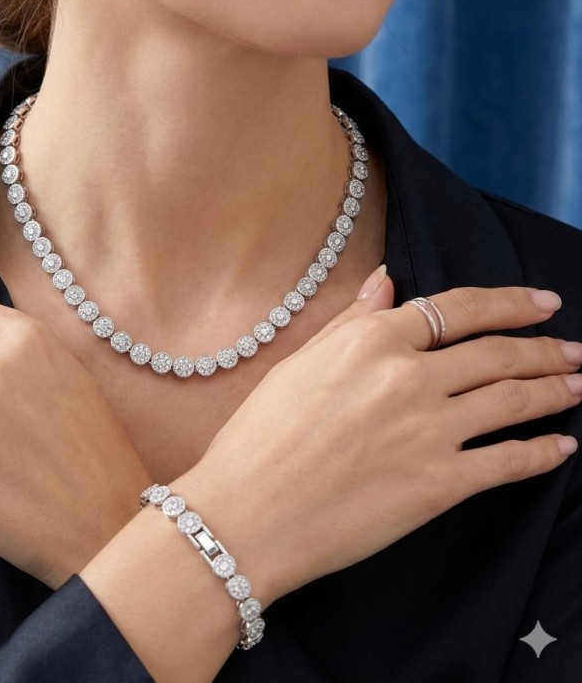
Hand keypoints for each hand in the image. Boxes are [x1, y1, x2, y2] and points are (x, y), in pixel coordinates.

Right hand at [173, 273, 581, 604]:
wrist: (247, 512)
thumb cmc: (259, 436)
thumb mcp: (298, 365)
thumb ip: (349, 322)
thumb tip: (388, 284)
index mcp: (370, 341)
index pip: (456, 309)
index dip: (508, 303)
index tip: (540, 303)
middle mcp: (408, 377)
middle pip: (497, 353)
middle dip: (544, 347)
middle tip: (574, 348)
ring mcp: (429, 431)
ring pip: (512, 399)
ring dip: (555, 389)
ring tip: (578, 383)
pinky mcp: (440, 485)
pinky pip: (508, 462)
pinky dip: (543, 452)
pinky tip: (562, 447)